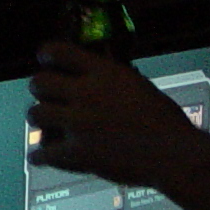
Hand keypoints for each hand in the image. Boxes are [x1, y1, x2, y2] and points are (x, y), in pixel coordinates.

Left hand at [29, 43, 209, 209]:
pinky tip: (39, 158)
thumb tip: (91, 75)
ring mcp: (78, 123)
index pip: (58, 51)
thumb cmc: (164, 119)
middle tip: (47, 98)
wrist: (174, 154)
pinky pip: (43, 153)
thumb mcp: (137, 84)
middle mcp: (85, 93)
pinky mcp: (77, 153)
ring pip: (35, 114)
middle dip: (40, 89)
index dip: (47, 56)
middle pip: (39, 83)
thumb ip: (110, 79)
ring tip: (46, 126)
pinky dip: (39, 156)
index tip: (45, 62)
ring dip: (40, 120)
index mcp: (103, 72)